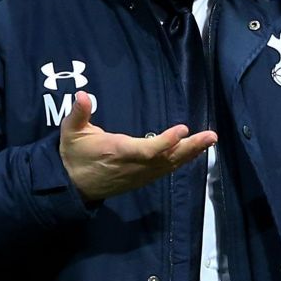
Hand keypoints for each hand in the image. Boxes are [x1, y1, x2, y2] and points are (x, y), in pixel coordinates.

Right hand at [57, 92, 215, 202]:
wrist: (72, 185)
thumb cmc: (73, 155)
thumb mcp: (70, 132)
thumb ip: (78, 114)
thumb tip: (82, 95)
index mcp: (117, 151)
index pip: (146, 149)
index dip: (165, 141)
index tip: (183, 129)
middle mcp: (133, 165)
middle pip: (166, 158)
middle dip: (190, 147)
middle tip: (211, 136)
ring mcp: (139, 174)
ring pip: (169, 165)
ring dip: (191, 153)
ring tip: (209, 140)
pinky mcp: (142, 178)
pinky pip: (166, 170)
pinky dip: (182, 160)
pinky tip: (195, 151)